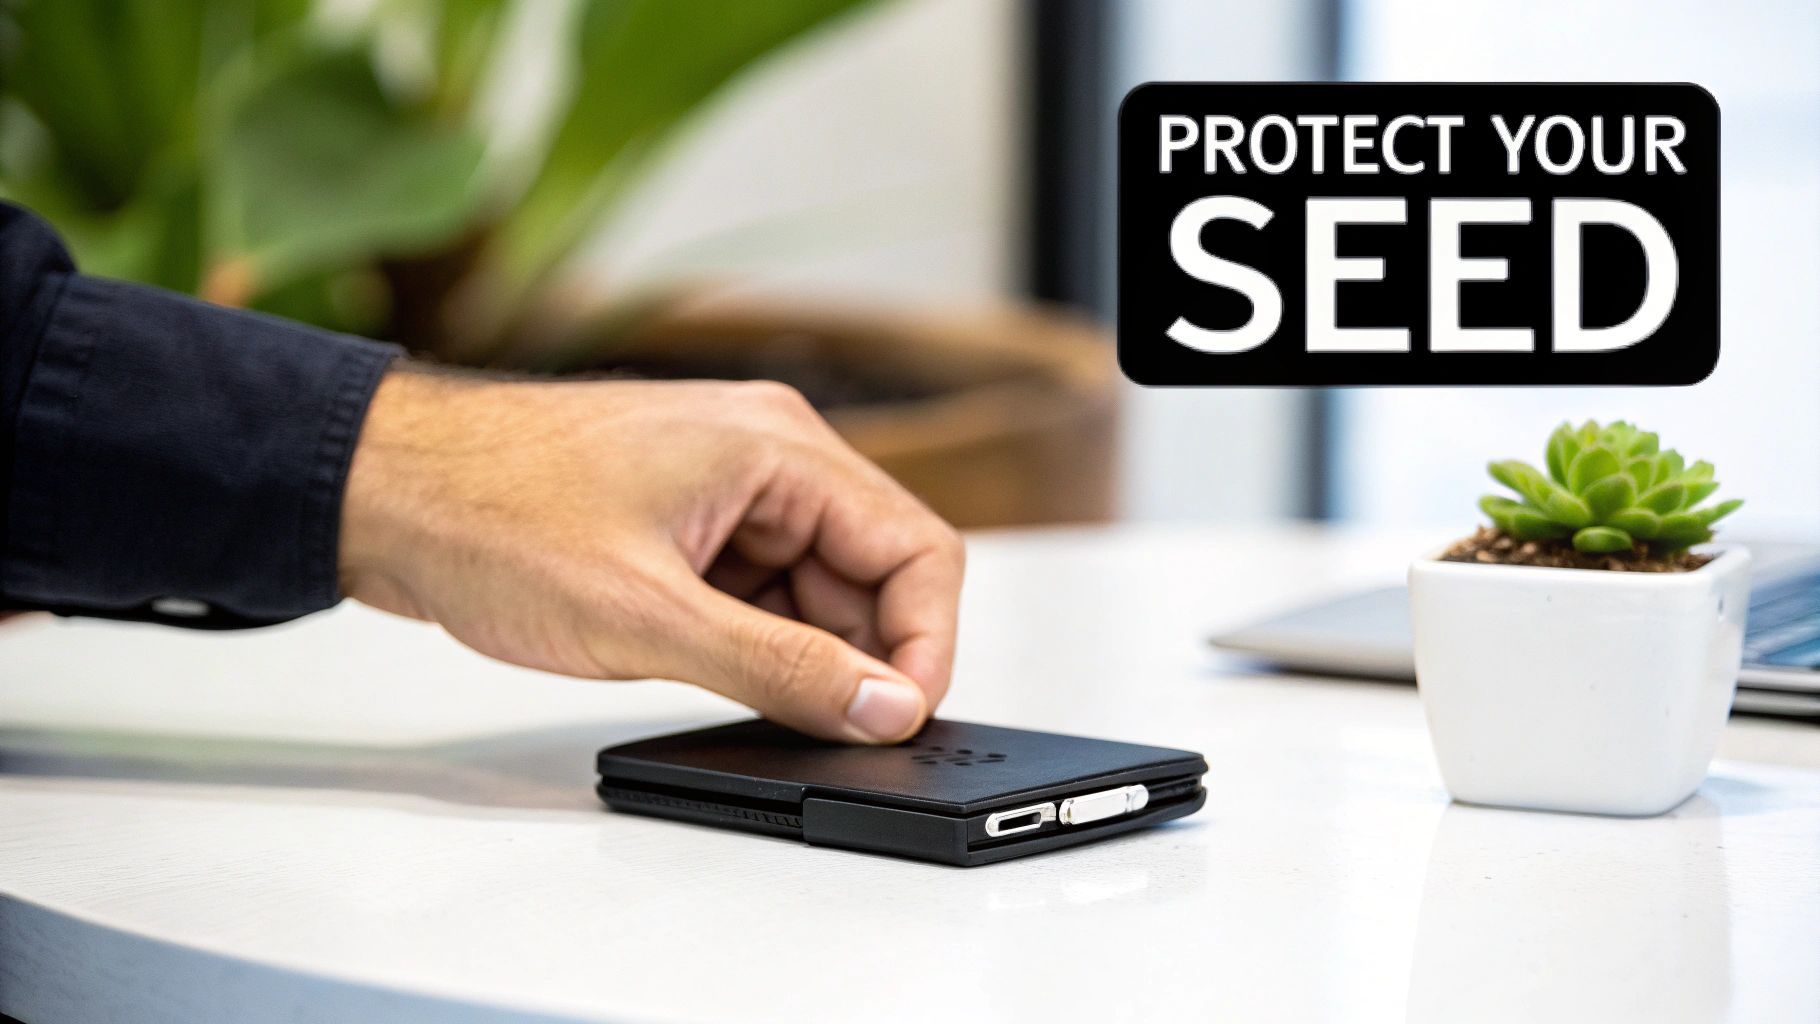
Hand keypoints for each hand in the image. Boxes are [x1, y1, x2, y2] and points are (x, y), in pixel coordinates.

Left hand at [338, 367, 964, 742]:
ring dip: (801, 651)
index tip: (897, 719)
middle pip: (875, 570)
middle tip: (818, 727)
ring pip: (818, 586)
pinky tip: (710, 669)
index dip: (924, 645)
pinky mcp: (690, 519)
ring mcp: (728, 485)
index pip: (917, 548)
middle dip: (859, 656)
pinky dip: (755, 637)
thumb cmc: (488, 513)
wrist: (380, 489)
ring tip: (733, 692)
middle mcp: (769, 454)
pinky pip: (762, 586)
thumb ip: (780, 669)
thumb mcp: (648, 617)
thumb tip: (883, 705)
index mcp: (779, 446)